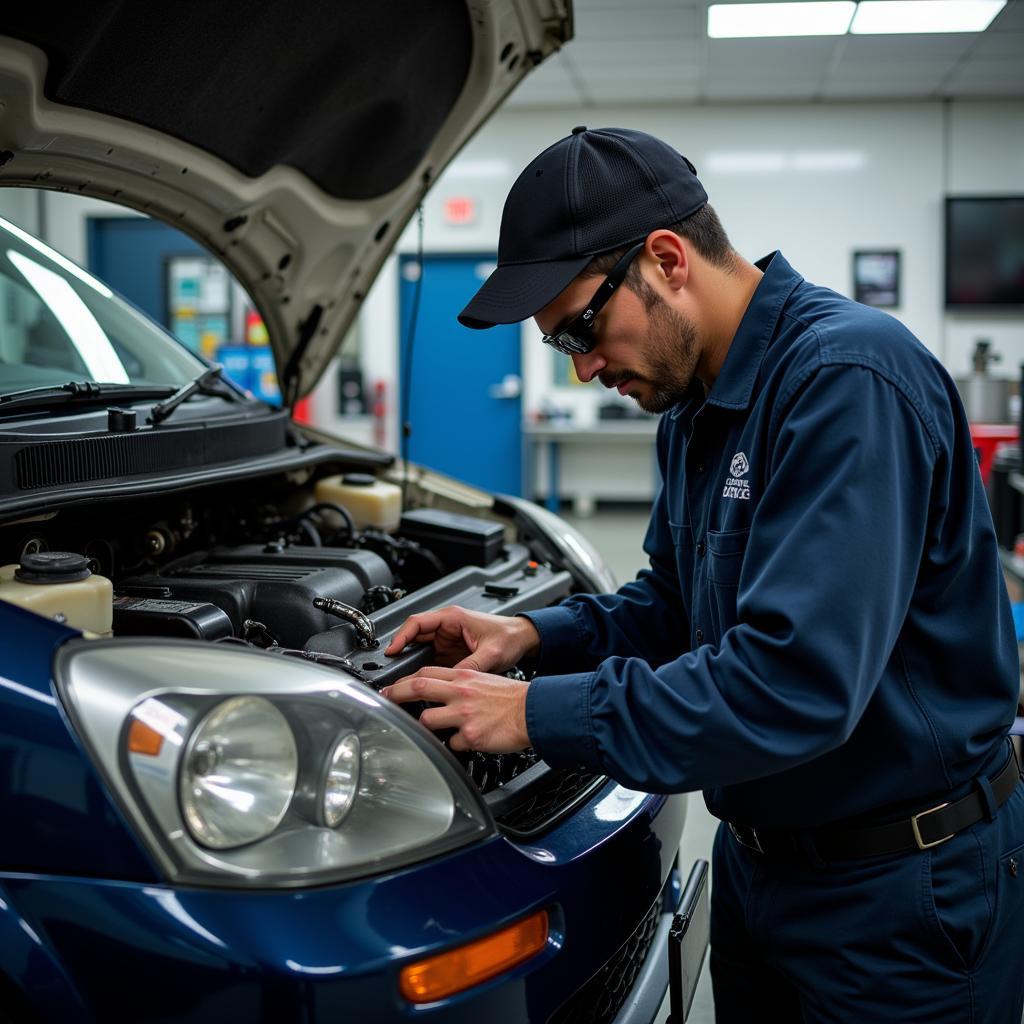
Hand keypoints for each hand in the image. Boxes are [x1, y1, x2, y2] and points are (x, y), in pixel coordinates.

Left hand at [382, 667, 530, 752]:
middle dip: (395, 694)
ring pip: (428, 719)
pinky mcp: (471, 735)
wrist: (534, 710)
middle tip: (385, 699)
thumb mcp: (484, 679)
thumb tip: (441, 692)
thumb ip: (461, 684)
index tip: (393, 686)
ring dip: (424, 726)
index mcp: (465, 676)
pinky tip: (462, 743)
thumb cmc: (512, 697)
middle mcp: (461, 692)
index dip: (405, 679)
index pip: (427, 672)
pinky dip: (453, 745)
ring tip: (426, 731)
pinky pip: (451, 744)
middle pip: (418, 688)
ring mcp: (464, 714)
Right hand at [384, 605, 539, 672]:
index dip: (401, 636)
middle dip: (402, 651)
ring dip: (411, 661)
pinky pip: (431, 658)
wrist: (523, 639)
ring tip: (402, 677)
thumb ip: (471, 666)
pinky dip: (423, 668)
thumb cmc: (510, 636)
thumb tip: (453, 679)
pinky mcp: (451, 651)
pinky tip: (419, 680)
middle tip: (392, 669)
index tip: (392, 651)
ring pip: (420, 648)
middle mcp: (447, 626)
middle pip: (414, 636)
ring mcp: (447, 638)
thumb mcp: (491, 653)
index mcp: (453, 617)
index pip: (417, 622)